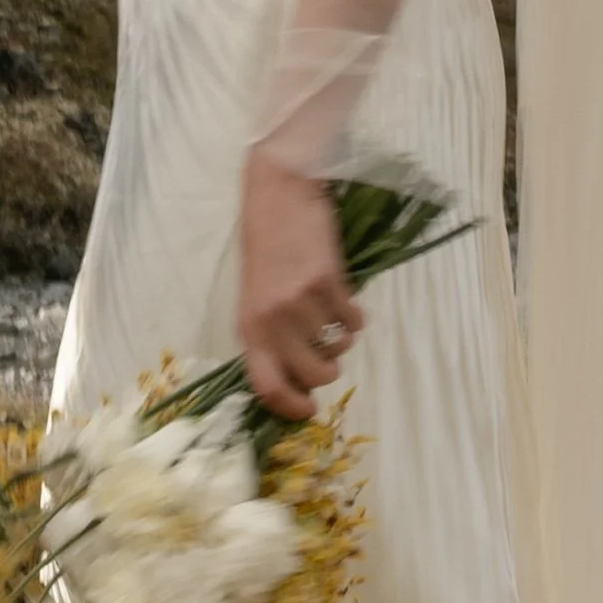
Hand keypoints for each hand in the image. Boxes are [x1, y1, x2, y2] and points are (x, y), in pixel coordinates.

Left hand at [237, 148, 363, 419]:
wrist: (278, 192)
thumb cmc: (265, 244)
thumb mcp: (255, 295)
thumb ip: (270, 335)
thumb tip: (297, 380)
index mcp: (248, 325)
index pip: (267, 386)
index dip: (291, 407)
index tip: (309, 410)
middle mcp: (272, 320)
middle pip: (314, 376)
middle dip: (327, 371)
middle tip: (326, 349)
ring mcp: (301, 302)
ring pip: (338, 349)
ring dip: (340, 336)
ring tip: (328, 308)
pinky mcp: (329, 283)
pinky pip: (353, 321)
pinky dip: (353, 314)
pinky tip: (341, 293)